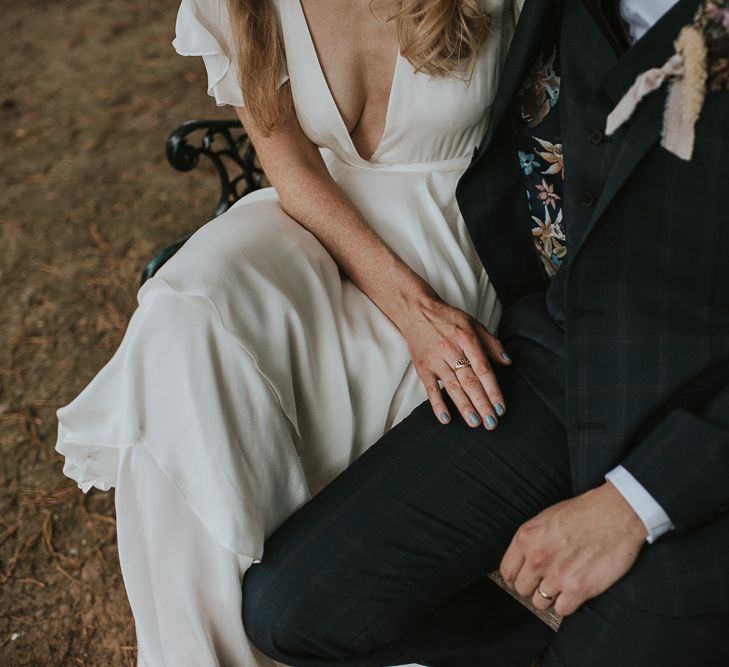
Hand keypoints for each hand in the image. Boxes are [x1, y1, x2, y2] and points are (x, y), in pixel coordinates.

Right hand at [398, 295, 510, 427]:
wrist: (416, 310)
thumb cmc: (447, 318)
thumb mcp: (473, 323)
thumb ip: (491, 342)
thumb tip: (507, 361)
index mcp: (467, 339)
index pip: (483, 369)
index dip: (493, 390)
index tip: (501, 407)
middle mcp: (452, 351)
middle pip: (470, 382)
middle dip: (482, 404)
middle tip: (492, 423)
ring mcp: (436, 360)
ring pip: (453, 387)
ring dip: (465, 407)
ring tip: (476, 423)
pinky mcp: (422, 367)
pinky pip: (430, 389)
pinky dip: (437, 404)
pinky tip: (446, 418)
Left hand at [499, 482, 647, 615]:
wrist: (616, 514)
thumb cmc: (584, 512)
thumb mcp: (546, 517)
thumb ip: (531, 540)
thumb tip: (523, 558)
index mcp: (526, 538)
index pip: (506, 571)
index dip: (514, 578)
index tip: (522, 579)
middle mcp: (538, 558)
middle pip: (522, 589)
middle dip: (532, 587)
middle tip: (545, 582)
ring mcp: (558, 575)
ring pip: (539, 602)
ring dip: (550, 597)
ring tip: (562, 585)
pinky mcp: (579, 589)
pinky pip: (562, 610)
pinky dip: (568, 604)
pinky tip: (575, 591)